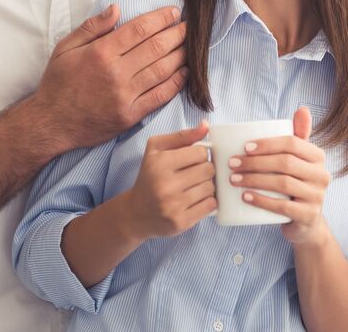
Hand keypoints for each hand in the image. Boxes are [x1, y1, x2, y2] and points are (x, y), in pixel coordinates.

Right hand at [32, 4, 188, 149]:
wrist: (51, 123)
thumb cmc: (58, 84)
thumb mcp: (65, 48)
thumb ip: (92, 27)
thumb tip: (116, 9)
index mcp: (101, 52)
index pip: (139, 29)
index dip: (160, 18)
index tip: (174, 13)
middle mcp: (116, 72)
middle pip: (156, 47)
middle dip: (177, 34)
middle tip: (189, 27)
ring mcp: (125, 95)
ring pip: (162, 69)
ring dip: (180, 55)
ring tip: (190, 45)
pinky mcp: (130, 115)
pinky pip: (160, 96)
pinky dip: (176, 82)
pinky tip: (184, 72)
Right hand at [123, 121, 216, 239]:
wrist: (136, 213)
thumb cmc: (150, 176)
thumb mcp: (157, 149)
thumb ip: (183, 135)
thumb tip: (206, 125)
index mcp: (161, 163)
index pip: (201, 152)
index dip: (200, 155)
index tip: (192, 160)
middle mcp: (166, 184)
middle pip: (208, 170)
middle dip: (205, 170)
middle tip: (195, 174)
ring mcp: (174, 205)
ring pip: (211, 188)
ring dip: (207, 186)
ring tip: (194, 187)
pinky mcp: (181, 222)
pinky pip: (210, 206)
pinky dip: (208, 201)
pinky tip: (196, 199)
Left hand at [230, 108, 331, 244]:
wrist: (306, 223)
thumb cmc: (296, 185)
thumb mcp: (299, 160)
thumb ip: (298, 135)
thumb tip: (302, 108)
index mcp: (318, 156)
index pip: (292, 143)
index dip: (267, 144)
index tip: (244, 147)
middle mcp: (322, 175)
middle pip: (285, 163)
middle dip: (255, 162)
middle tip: (233, 164)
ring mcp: (317, 196)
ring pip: (282, 184)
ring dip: (254, 180)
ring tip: (234, 179)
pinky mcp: (309, 216)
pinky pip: (282, 206)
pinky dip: (261, 200)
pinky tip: (245, 197)